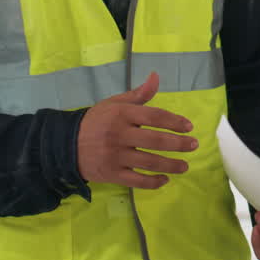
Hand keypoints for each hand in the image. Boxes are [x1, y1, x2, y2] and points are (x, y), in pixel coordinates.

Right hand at [76, 71, 198, 188]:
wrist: (64, 145)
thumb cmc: (95, 122)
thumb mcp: (114, 104)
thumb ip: (138, 94)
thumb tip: (156, 77)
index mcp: (121, 114)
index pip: (154, 117)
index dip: (174, 121)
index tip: (188, 127)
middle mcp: (119, 135)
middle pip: (155, 140)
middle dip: (178, 144)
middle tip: (194, 145)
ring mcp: (115, 156)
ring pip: (149, 162)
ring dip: (171, 165)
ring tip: (185, 166)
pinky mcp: (111, 174)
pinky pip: (136, 181)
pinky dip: (153, 182)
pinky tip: (165, 179)